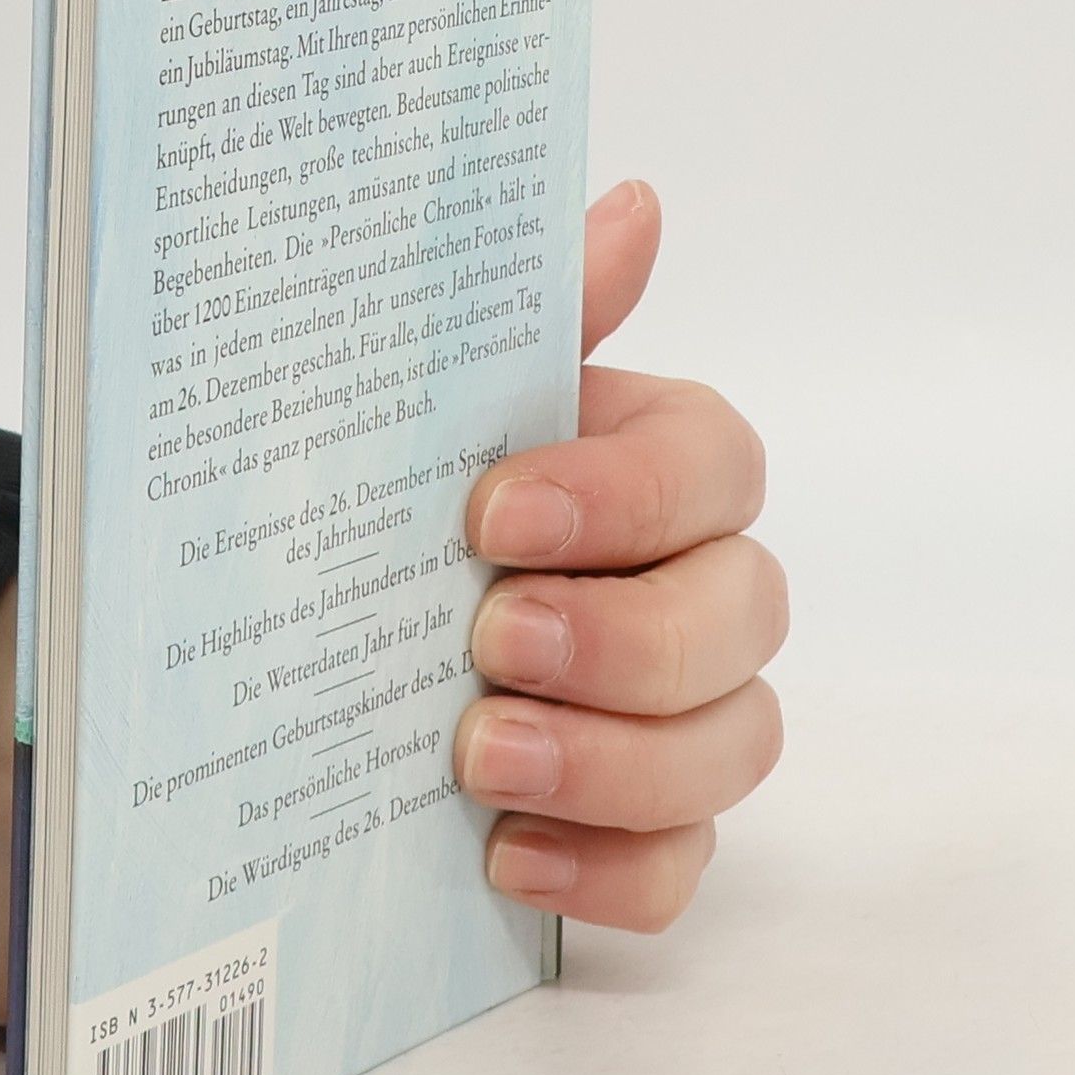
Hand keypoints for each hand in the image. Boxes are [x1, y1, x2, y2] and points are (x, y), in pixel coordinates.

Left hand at [456, 179, 786, 931]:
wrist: (328, 633)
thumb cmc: (405, 497)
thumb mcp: (439, 399)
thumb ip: (542, 317)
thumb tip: (632, 202)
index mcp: (655, 468)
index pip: (716, 466)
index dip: (625, 495)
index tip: (494, 514)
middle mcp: (695, 587)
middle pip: (746, 615)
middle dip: (626, 638)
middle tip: (492, 642)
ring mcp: (682, 714)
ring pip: (736, 747)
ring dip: (617, 761)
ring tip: (480, 760)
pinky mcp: (642, 825)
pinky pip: (680, 870)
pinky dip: (608, 872)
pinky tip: (504, 857)